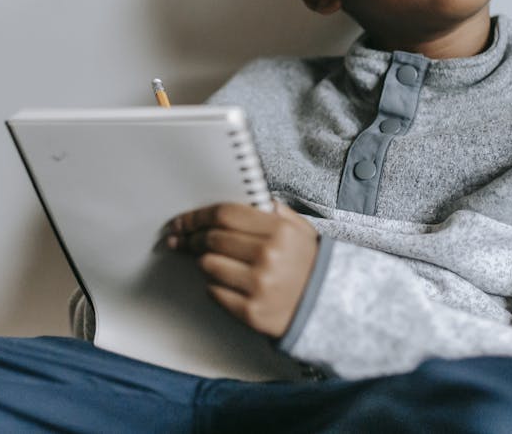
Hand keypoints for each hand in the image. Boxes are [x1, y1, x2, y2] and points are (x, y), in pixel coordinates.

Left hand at [166, 202, 318, 337]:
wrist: (328, 308)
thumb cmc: (309, 266)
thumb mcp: (300, 230)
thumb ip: (273, 211)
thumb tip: (239, 200)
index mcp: (279, 231)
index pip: (224, 214)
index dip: (197, 216)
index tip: (183, 220)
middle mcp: (268, 256)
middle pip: (212, 239)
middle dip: (193, 238)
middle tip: (187, 240)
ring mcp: (258, 286)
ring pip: (208, 265)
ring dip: (204, 262)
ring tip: (214, 262)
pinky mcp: (251, 312)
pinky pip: (214, 292)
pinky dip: (214, 286)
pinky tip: (227, 283)